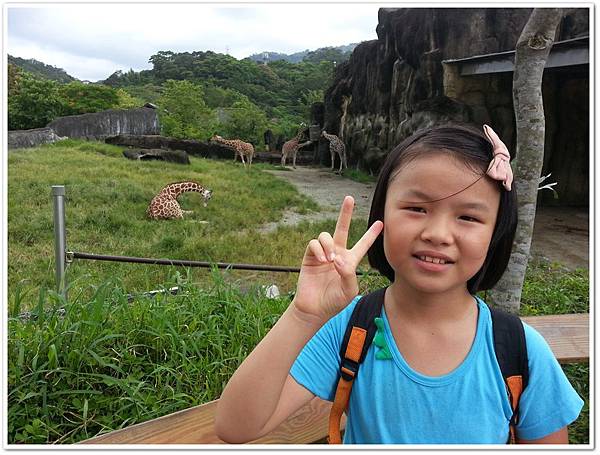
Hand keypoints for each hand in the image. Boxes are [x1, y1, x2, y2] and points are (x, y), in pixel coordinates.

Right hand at [292, 196, 383, 323]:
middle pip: (342, 228)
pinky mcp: (310, 256)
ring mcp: (323, 254)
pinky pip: (314, 244)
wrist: (314, 308)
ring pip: (326, 236)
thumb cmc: (334, 301)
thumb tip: (338, 257)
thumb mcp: (349, 290)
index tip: (381, 222)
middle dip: (345, 213)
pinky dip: (318, 250)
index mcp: (350, 261)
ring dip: (328, 246)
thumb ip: (349, 273)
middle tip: (349, 198)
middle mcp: (337, 254)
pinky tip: (322, 261)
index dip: (371, 234)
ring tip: (329, 260)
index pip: (363, 245)